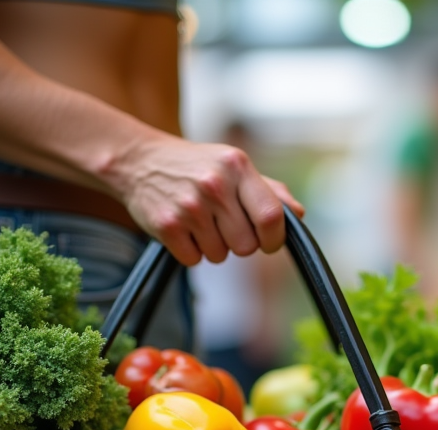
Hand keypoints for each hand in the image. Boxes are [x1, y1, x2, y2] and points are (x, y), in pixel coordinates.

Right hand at [111, 134, 304, 265]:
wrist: (139, 161)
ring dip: (213, 246)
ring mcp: (189, 206)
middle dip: (239, 242)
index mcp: (237, 167)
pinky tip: (182, 229)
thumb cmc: (195, 166)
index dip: (274, 239)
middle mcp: (214, 185)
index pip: (272, 216)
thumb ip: (269, 191)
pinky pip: (194, 260)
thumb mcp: (233, 166)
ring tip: (199, 222)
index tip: (268, 242)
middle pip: (247, 246)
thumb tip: (298, 214)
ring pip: (220, 256)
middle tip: (223, 224)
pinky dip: (190, 251)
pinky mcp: (166, 226)